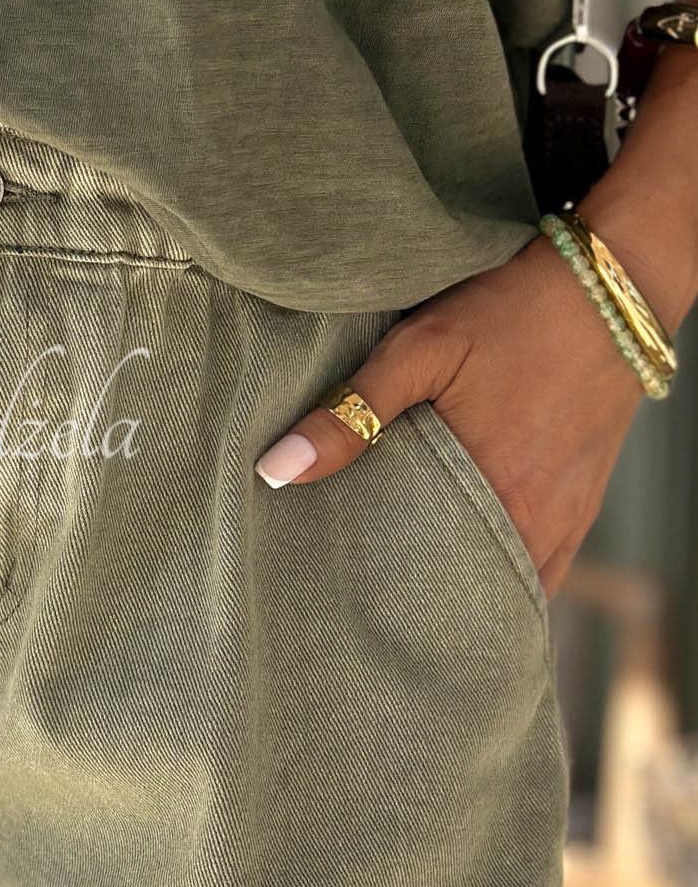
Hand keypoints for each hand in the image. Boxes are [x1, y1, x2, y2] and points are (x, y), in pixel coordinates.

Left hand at [252, 232, 647, 599]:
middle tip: (357, 590)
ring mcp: (566, 521)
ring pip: (502, 582)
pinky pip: (542, 570)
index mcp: (494, 496)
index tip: (333, 590)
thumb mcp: (420, 348)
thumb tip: (277, 470)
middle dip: (411, 595)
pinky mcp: (583, 507)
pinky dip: (500, 571)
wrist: (610, 291)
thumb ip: (351, 411)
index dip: (377, 591)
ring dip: (457, 584)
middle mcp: (536, 524)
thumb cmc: (512, 313)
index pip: (422, 580)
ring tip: (402, 579)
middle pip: (460, 588)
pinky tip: (461, 563)